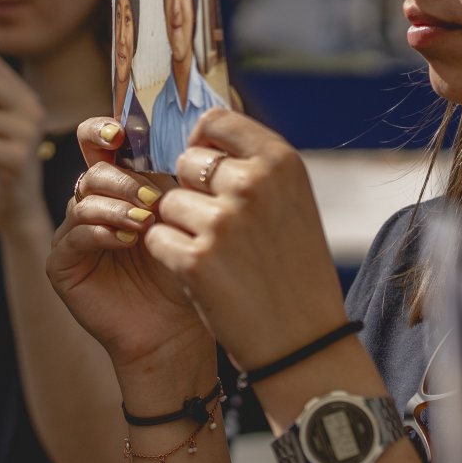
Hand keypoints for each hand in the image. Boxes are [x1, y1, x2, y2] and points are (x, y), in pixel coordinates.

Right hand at [47, 118, 211, 379]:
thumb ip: (195, 164)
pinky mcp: (64, 265)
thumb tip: (222, 98)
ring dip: (116, 205)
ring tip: (146, 222)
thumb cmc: (192, 270)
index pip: (99, 140)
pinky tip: (128, 239)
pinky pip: (73, 235)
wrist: (180, 331)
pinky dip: (101, 231)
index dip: (104, 129)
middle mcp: (95, 204)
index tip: (120, 131)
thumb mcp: (197, 211)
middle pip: (91, 168)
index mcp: (122, 184)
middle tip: (154, 197)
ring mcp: (75, 234)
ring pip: (82, 198)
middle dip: (122, 177)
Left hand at [145, 109, 347, 369]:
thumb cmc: (296, 271)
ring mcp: (222, 222)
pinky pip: (157, 238)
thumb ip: (254, 166)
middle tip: (218, 226)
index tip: (204, 165)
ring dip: (180, 227)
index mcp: (282, 163)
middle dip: (190, 190)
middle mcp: (253, 184)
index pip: (216, 120)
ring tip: (217, 256)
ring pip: (167, 203)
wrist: (304, 342)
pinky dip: (171, 257)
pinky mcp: (195, 259)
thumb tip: (206, 128)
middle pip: (186, 162)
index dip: (202, 142)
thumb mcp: (292, 204)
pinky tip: (202, 276)